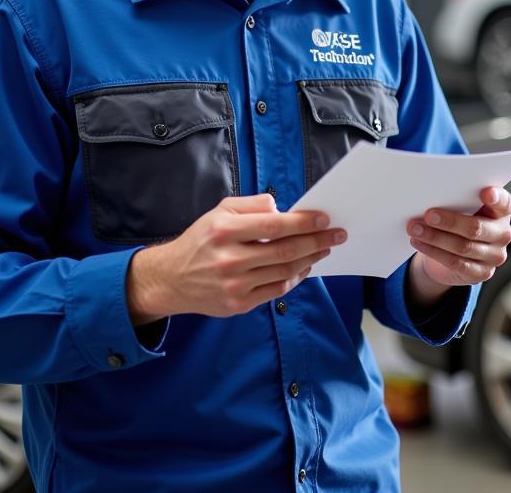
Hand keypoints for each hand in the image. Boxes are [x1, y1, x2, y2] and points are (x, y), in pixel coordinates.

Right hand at [126, 193, 345, 323]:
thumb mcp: (221, 211)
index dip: (303, 222)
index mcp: (225, 231)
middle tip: (338, 234)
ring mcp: (234, 285)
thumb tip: (282, 209)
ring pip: (284, 272)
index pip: (274, 225)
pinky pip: (276, 291)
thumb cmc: (202, 240)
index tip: (324, 218)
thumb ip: (253, 205)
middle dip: (317, 241)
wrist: (171, 279)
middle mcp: (229, 259)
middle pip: (284, 251)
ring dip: (310, 258)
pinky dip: (295, 278)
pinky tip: (305, 266)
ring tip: (325, 248)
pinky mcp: (238, 305)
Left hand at [405, 187, 510, 308]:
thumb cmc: (460, 220)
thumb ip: (458, 200)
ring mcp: (495, 256)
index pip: (504, 203)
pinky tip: (419, 243)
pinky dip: (434, 252)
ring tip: (415, 229)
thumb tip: (433, 196)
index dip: (496, 198)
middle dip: (450, 221)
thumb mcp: (463, 208)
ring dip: (435, 237)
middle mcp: (503, 234)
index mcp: (502, 212)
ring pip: (463, 247)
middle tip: (428, 215)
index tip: (486, 192)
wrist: (453, 252)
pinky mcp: (482, 273)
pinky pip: (456, 263)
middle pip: (476, 228)